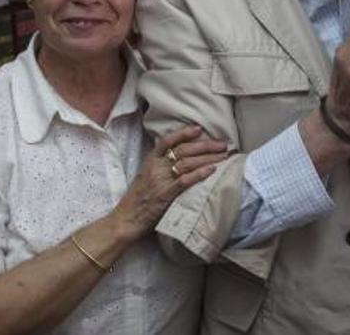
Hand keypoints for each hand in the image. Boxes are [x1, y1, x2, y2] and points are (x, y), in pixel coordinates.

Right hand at [111, 125, 226, 240]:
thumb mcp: (145, 176)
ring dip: (208, 158)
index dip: (184, 133)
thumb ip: (159, 165)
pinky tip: (212, 170)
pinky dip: (200, 174)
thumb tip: (180, 156)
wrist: (126, 219)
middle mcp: (155, 167)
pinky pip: (185, 181)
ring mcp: (160, 180)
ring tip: (223, 156)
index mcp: (150, 160)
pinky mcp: (165, 195)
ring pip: (187, 163)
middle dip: (205, 145)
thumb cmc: (138, 199)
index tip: (199, 129)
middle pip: (183, 150)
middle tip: (223, 144)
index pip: (167, 141)